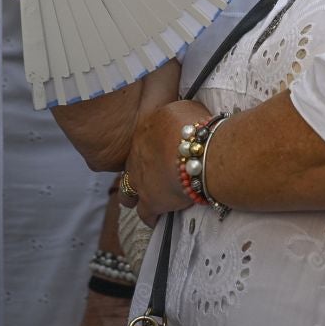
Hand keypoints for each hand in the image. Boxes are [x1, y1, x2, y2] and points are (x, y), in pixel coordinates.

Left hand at [128, 99, 214, 224]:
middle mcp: (137, 156)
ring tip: (146, 198)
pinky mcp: (150, 202)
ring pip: (126, 193)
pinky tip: (158, 218)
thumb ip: (177, 114)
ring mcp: (140, 180)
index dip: (152, 146)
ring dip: (133, 195)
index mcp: (145, 131)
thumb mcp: (186, 107)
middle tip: (154, 174)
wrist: (198, 153)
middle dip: (139, 170)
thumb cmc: (196, 127)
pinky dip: (151, 217)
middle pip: (131, 165)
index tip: (163, 150)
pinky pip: (145, 214)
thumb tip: (182, 118)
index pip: (143, 139)